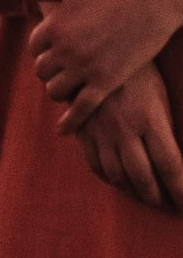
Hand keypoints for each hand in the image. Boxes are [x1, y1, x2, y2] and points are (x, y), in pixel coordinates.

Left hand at [7, 0, 182, 128]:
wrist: (154, 0)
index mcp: (54, 26)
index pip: (34, 47)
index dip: (43, 49)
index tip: (54, 50)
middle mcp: (64, 49)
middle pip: (41, 71)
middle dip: (49, 70)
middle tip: (62, 70)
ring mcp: (84, 67)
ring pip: (55, 91)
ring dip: (59, 90)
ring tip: (69, 87)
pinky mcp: (105, 82)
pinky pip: (80, 109)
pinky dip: (70, 121)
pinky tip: (64, 129)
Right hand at [70, 62, 182, 212]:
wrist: (96, 51)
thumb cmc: (138, 71)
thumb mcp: (160, 97)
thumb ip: (165, 129)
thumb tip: (174, 160)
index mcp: (151, 121)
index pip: (171, 166)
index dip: (180, 190)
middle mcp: (126, 132)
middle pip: (144, 177)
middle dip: (158, 197)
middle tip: (167, 207)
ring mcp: (102, 134)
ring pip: (118, 175)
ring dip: (133, 191)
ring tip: (145, 198)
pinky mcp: (84, 132)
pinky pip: (96, 164)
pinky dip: (108, 178)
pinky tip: (118, 181)